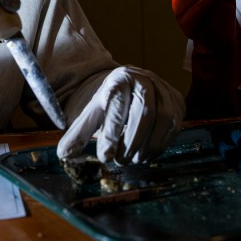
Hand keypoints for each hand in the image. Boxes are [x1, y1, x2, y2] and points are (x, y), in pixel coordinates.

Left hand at [57, 66, 184, 163]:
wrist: (132, 84)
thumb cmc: (110, 102)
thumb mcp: (92, 113)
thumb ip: (79, 133)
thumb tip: (63, 155)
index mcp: (119, 80)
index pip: (117, 104)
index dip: (112, 132)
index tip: (105, 157)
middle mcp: (144, 79)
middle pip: (144, 112)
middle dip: (133, 142)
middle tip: (121, 162)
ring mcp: (164, 88)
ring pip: (163, 119)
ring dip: (149, 145)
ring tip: (134, 160)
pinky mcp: (177, 100)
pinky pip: (175, 124)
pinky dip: (162, 144)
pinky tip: (147, 153)